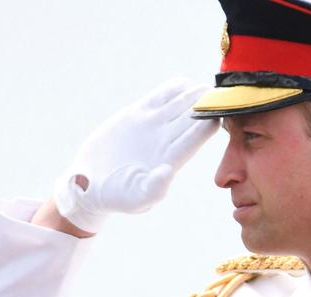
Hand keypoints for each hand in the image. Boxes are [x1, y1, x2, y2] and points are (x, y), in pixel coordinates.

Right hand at [51, 77, 217, 233]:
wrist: (92, 183)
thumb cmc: (118, 197)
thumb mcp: (136, 198)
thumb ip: (155, 188)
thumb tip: (168, 172)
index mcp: (173, 158)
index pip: (197, 136)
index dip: (210, 122)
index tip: (218, 109)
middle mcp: (167, 140)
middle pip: (193, 116)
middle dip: (206, 103)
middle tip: (218, 90)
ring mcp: (153, 126)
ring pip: (180, 104)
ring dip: (192, 93)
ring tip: (202, 84)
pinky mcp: (136, 115)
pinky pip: (159, 98)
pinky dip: (172, 90)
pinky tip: (183, 83)